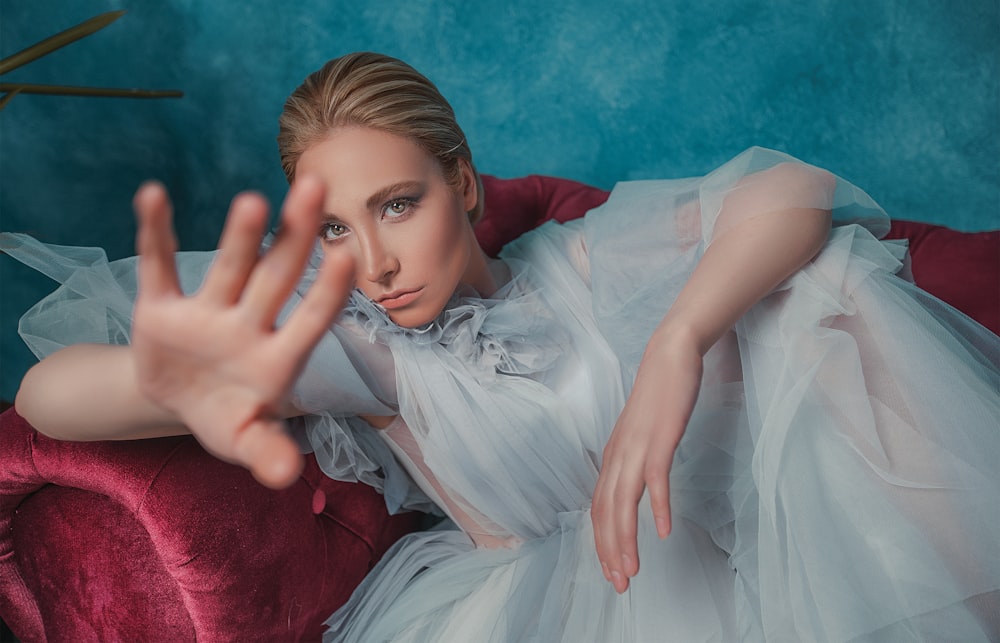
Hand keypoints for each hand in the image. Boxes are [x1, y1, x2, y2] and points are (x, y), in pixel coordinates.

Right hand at [131, 176, 353, 487]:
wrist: (181, 401)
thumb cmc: (228, 418)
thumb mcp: (245, 441)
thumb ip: (267, 454)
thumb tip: (288, 476)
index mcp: (276, 359)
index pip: (311, 320)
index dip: (327, 293)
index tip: (346, 257)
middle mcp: (249, 324)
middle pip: (278, 277)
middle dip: (296, 237)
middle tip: (315, 188)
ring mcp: (207, 311)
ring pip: (230, 268)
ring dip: (240, 236)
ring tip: (254, 202)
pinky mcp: (162, 305)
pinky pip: (157, 265)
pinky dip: (154, 233)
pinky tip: (153, 195)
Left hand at [591, 329, 702, 592]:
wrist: (669, 356)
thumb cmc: (658, 397)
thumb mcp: (641, 435)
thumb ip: (635, 462)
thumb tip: (635, 489)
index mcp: (613, 457)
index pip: (600, 509)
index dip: (603, 543)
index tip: (611, 571)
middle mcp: (619, 455)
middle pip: (606, 512)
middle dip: (610, 551)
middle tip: (618, 584)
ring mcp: (638, 447)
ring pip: (624, 502)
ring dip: (626, 539)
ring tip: (632, 570)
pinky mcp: (661, 438)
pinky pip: (657, 478)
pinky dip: (659, 506)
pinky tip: (665, 531)